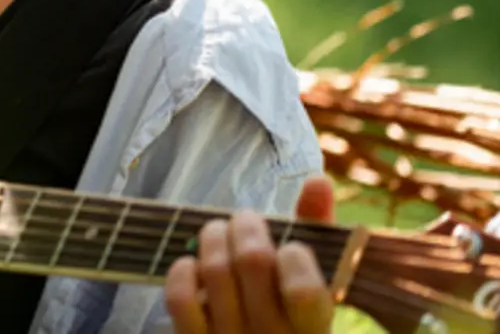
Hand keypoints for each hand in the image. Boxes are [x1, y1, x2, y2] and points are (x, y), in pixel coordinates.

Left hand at [163, 175, 336, 333]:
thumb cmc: (287, 312)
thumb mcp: (312, 280)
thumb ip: (315, 230)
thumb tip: (318, 180)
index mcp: (312, 327)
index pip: (304, 291)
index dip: (294, 257)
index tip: (291, 247)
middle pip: (253, 262)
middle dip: (247, 227)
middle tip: (245, 220)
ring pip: (215, 271)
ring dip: (214, 237)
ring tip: (219, 231)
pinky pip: (180, 298)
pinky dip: (182, 271)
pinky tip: (191, 264)